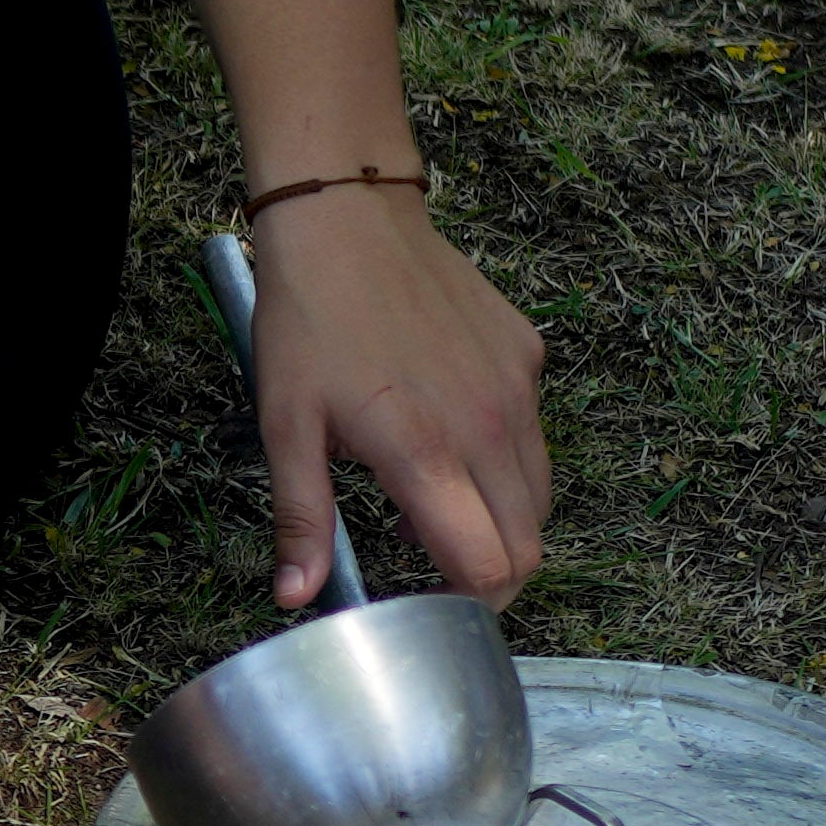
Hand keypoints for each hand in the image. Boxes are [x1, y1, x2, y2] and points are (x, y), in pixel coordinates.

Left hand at [253, 189, 551, 610]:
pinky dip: (504, 458)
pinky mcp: (528, 354)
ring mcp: (518, 388)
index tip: (429, 607)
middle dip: (492, 578)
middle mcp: (489, 426)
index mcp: (427, 454)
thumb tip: (296, 596)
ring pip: (539, 492)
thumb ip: (303, 518)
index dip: (467, 606)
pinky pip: (534, 431)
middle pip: (529, 544)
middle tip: (436, 574)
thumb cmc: (309, 320)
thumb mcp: (286, 425)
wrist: (348, 218)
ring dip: (500, 521)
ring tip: (432, 507)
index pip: (489, 567)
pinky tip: (447, 434)